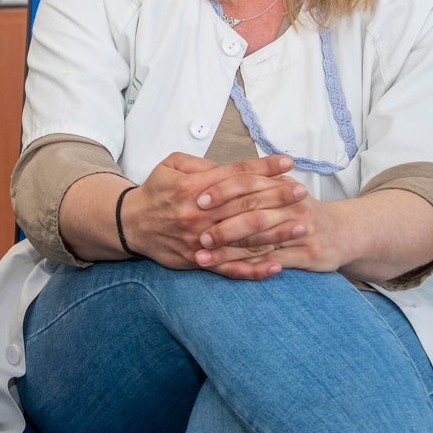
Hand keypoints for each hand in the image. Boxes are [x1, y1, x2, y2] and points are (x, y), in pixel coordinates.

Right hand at [126, 152, 301, 276]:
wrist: (130, 224)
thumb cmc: (156, 192)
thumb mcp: (171, 165)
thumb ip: (202, 164)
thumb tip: (231, 169)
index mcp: (192, 188)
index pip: (234, 176)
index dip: (263, 168)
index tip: (287, 162)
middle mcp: (198, 214)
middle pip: (244, 205)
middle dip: (277, 197)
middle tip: (302, 192)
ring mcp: (200, 240)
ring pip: (243, 238)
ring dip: (275, 233)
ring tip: (301, 225)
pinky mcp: (198, 261)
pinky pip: (230, 268)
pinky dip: (253, 269)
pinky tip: (277, 266)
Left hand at [194, 188, 353, 278]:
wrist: (343, 232)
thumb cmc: (299, 209)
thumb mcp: (278, 187)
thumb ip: (249, 180)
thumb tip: (209, 170)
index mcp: (279, 184)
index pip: (247, 182)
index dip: (222, 190)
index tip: (198, 200)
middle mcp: (291, 205)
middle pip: (252, 211)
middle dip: (222, 224)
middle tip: (197, 233)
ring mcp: (301, 229)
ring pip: (259, 239)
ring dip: (228, 250)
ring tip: (202, 256)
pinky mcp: (307, 253)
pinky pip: (273, 260)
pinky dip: (250, 266)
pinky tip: (229, 270)